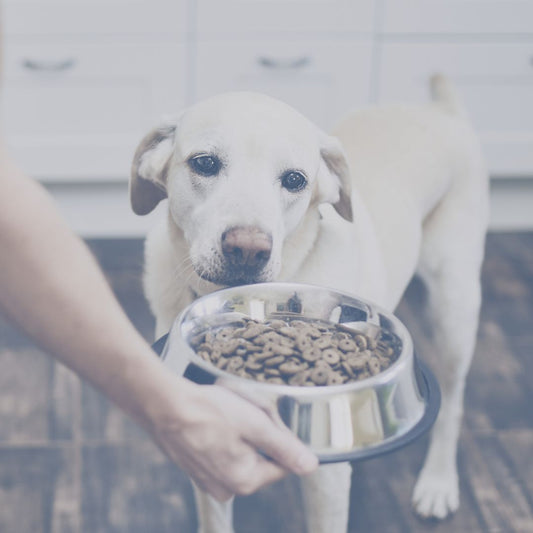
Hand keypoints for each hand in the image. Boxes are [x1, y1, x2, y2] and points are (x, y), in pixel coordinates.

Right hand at [147, 381, 317, 500]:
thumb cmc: (208, 411)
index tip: (264, 416)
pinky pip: (222, 447)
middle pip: (261, 454)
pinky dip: (222, 430)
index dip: (279, 435)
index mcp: (245, 480)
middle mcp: (226, 487)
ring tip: (225, 409)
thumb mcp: (255, 424)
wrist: (163, 404)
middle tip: (243, 408)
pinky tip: (212, 415)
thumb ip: (285, 447)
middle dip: (257, 429)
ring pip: (242, 448)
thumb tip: (310, 466)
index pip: (282, 462)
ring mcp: (208, 478)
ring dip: (240, 427)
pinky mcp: (195, 465)